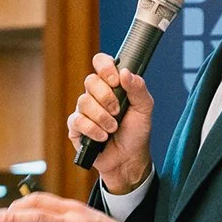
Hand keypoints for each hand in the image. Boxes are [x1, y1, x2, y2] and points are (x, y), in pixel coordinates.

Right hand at [67, 54, 153, 192]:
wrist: (129, 159)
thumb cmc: (136, 132)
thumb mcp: (145, 109)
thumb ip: (138, 88)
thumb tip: (125, 72)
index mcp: (111, 85)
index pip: (100, 62)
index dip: (105, 67)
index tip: (115, 80)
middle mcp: (95, 94)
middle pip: (90, 81)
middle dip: (107, 97)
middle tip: (118, 111)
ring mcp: (84, 110)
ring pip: (84, 101)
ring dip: (102, 117)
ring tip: (113, 128)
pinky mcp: (76, 127)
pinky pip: (78, 121)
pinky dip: (93, 130)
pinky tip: (103, 137)